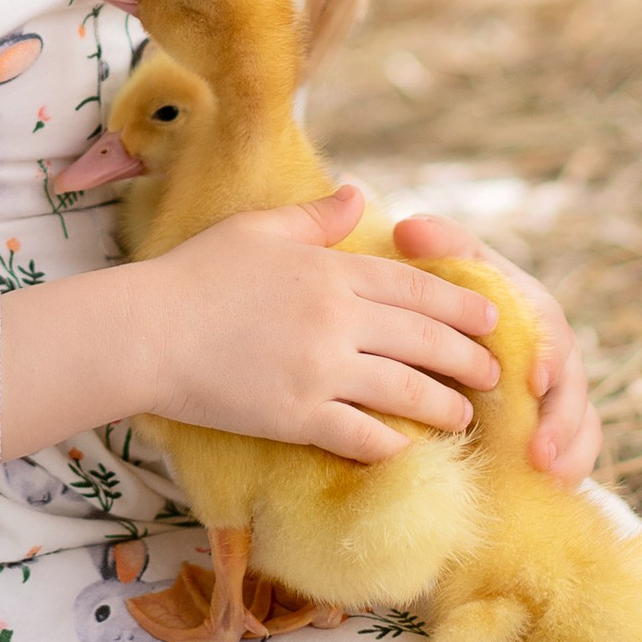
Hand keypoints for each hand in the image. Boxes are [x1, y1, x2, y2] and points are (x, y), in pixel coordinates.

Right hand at [0, 186, 499, 466]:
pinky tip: (408, 448)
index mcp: (329, 270)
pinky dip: (392, 443)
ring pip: (406, 391)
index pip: (413, 287)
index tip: (491, 318)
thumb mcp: (258, 230)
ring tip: (465, 416)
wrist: (147, 331)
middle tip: (494, 373)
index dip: (460, 305)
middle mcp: (335, 318)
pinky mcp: (298, 415)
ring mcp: (320, 369)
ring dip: (443, 406)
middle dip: (468, 359)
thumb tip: (360, 194)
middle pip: (424, 340)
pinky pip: (362, 435)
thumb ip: (316, 218)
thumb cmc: (196, 273)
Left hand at [390, 211, 601, 484]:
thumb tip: (407, 228)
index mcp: (530, 309)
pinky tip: (550, 484)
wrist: (447, 346)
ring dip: (566, 446)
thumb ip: (435, 247)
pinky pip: (578, 450)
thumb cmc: (449, 299)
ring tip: (543, 469)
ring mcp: (559, 392)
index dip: (546, 351)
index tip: (533, 379)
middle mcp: (553, 350)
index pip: (548, 324)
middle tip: (539, 445)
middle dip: (560, 416)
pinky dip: (570, 467)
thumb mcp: (446, 271)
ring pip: (581, 419)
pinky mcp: (556, 429)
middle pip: (572, 381)